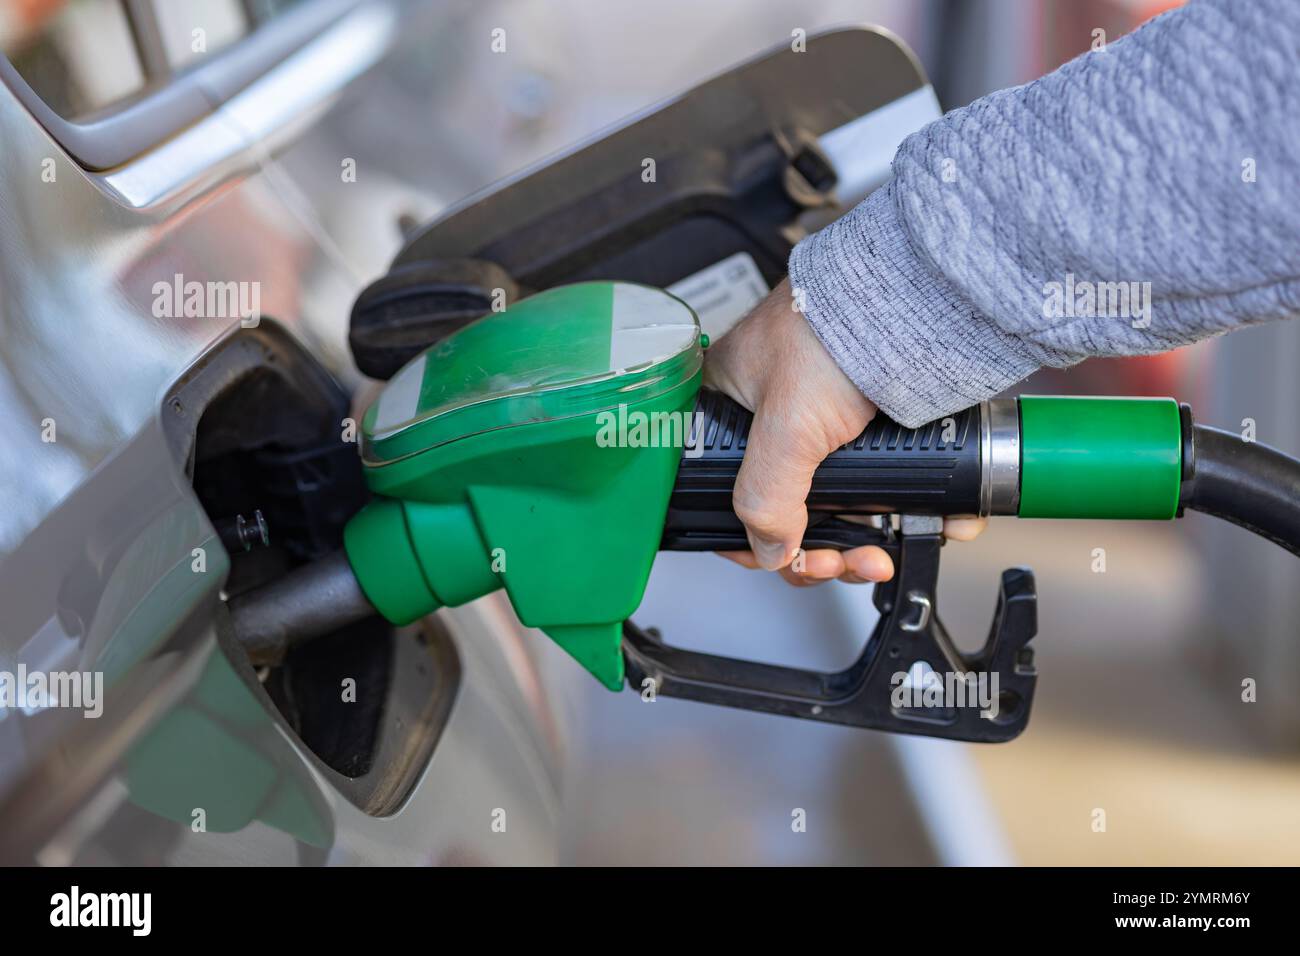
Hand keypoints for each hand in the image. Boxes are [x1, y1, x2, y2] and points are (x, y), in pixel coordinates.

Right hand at [703, 278, 985, 585]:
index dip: (755, 540)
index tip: (787, 561)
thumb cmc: (836, 327)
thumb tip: (771, 550)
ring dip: (863, 539)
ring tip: (886, 548)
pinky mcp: (872, 425)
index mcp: (728, 406)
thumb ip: (766, 496)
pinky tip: (925, 519)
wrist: (917, 298)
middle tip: (846, 561)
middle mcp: (772, 417)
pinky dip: (903, 509)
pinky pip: (880, 481)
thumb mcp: (786, 426)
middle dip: (822, 548)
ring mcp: (826, 422)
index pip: (723, 493)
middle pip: (787, 509)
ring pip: (837, 504)